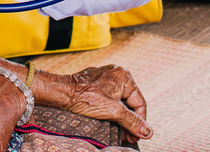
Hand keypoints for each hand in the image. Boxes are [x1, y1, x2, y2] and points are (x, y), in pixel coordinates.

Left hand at [36, 65, 151, 143]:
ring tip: (119, 132)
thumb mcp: (113, 112)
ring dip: (121, 116)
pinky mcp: (96, 81)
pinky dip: (111, 109)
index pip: (140, 103)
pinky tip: (109, 120)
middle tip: (127, 137)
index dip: (140, 122)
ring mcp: (106, 76)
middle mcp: (117, 73)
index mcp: (124, 76)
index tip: (137, 136)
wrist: (61, 92)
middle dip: (129, 121)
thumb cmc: (85, 99)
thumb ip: (132, 122)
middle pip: (130, 102)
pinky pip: (109, 97)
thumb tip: (148, 132)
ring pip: (119, 100)